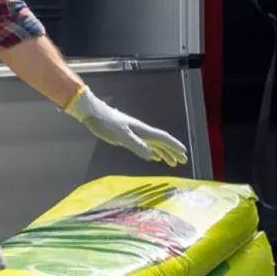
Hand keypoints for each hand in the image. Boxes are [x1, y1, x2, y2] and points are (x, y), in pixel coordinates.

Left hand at [64, 85, 188, 167]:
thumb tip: (153, 156)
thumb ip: (137, 146)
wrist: (92, 113)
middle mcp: (141, 131)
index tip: (184, 153)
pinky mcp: (126, 135)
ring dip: (164, 153)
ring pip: (154, 144)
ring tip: (172, 162)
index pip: (162, 139)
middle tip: (183, 161)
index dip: (174, 146)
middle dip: (172, 151)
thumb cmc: (106, 123)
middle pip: (161, 142)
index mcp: (142, 130)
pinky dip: (152, 151)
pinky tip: (154, 156)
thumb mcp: (122, 137)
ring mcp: (134, 133)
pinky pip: (145, 145)